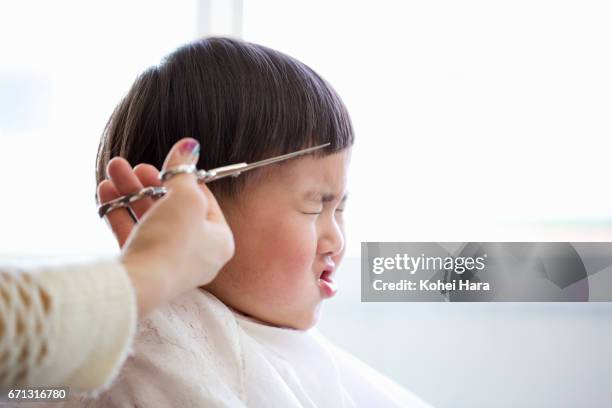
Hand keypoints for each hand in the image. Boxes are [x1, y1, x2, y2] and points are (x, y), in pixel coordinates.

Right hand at [97, 138, 234, 314]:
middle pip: (173, 208)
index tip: (169, 163)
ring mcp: (169, 263)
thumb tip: (190, 145)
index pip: (205, 201)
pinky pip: (133, 234)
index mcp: (220, 241)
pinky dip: (119, 212)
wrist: (140, 285)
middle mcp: (198, 255)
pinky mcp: (144, 269)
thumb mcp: (185, 197)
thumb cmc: (174, 241)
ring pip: (150, 219)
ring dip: (130, 191)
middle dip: (149, 181)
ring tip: (114, 169)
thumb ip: (185, 171)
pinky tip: (105, 191)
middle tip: (134, 164)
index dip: (186, 178)